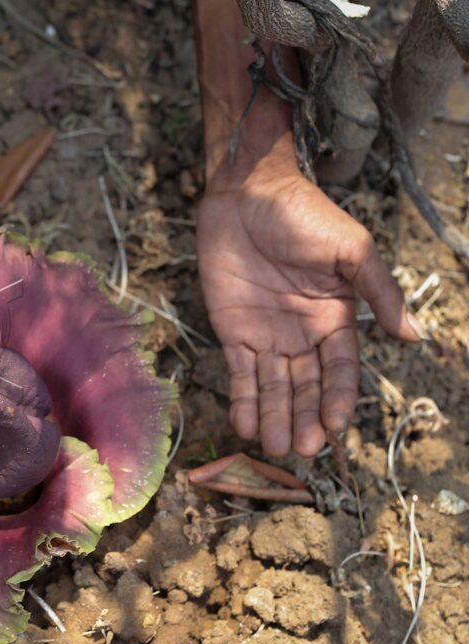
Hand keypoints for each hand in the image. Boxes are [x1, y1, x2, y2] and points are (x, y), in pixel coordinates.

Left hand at [198, 166, 423, 456]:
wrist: (248, 194)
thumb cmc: (305, 216)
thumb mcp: (352, 250)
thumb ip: (378, 293)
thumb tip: (413, 336)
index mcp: (335, 318)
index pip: (340, 369)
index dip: (337, 398)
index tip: (335, 426)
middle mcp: (301, 334)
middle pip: (305, 386)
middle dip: (304, 417)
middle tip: (301, 449)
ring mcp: (265, 335)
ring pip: (273, 386)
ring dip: (274, 417)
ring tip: (274, 447)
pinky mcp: (231, 330)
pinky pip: (238, 372)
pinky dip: (242, 399)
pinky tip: (245, 425)